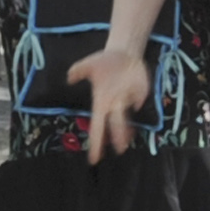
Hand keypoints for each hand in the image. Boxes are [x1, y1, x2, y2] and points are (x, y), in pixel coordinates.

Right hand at [67, 48, 150, 162]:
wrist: (123, 53)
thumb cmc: (104, 62)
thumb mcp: (89, 64)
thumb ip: (78, 70)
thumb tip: (69, 77)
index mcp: (101, 101)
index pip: (97, 125)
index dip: (96, 141)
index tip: (94, 157)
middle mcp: (114, 103)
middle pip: (114, 124)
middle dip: (117, 136)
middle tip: (119, 150)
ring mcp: (128, 99)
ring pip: (127, 117)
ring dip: (127, 129)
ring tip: (128, 141)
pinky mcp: (140, 92)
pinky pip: (139, 98)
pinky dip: (138, 101)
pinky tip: (136, 103)